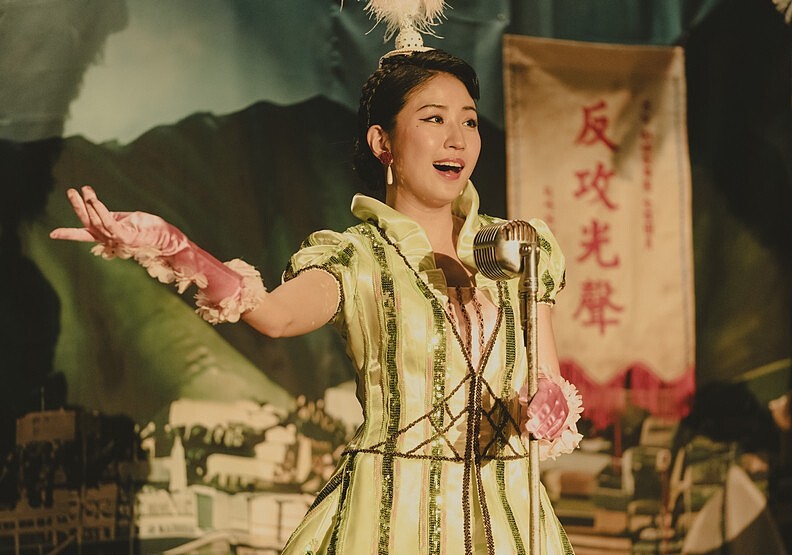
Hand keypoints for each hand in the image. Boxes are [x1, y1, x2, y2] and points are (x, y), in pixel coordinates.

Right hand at [50, 186, 188, 255]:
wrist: (169, 240)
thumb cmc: (150, 229)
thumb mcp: (128, 220)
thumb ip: (111, 216)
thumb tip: (96, 207)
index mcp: (109, 236)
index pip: (86, 234)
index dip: (69, 234)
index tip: (52, 234)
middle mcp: (111, 240)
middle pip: (89, 224)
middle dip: (78, 208)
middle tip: (71, 190)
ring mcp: (119, 239)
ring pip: (97, 223)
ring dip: (89, 205)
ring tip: (83, 190)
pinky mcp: (127, 237)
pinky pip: (110, 224)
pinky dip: (101, 211)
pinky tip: (94, 200)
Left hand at [519, 375, 569, 440]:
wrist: (551, 388)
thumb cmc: (537, 390)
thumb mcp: (529, 387)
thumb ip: (525, 393)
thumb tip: (523, 399)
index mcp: (547, 386)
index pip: (543, 396)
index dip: (536, 406)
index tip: (529, 414)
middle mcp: (557, 395)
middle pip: (549, 409)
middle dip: (539, 420)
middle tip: (530, 428)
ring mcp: (562, 404)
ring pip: (555, 418)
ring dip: (546, 428)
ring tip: (536, 435)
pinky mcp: (565, 413)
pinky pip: (561, 423)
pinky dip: (554, 431)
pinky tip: (547, 436)